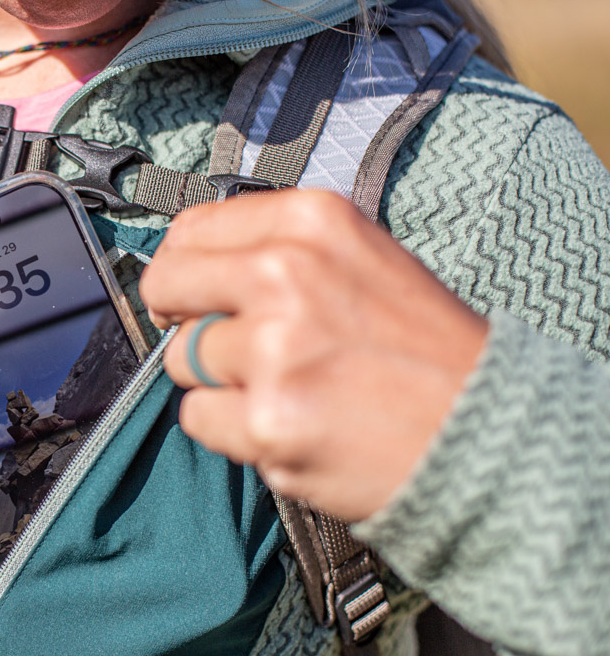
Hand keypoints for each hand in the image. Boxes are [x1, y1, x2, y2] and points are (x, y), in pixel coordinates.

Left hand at [138, 189, 488, 521]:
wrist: (488, 432)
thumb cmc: (423, 350)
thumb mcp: (361, 260)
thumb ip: (278, 252)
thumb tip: (193, 263)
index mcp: (312, 224)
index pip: (190, 231)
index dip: (185, 270)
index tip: (199, 293)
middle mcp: (286, 274)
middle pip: (166, 286)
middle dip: (182, 319)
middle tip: (226, 345)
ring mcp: (274, 351)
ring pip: (181, 360)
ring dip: (219, 381)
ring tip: (287, 388)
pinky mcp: (265, 420)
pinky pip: (198, 418)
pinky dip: (231, 430)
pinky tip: (289, 425)